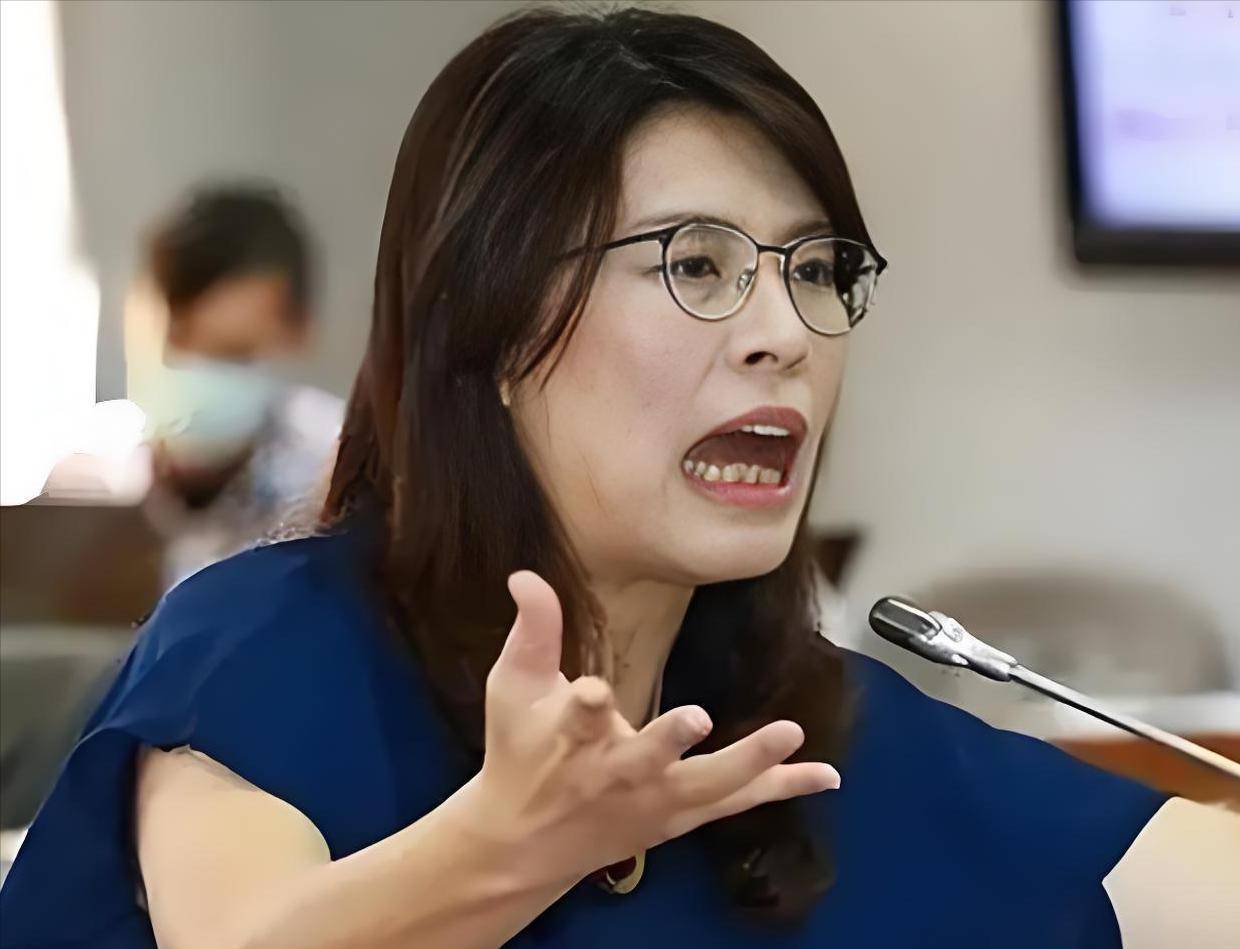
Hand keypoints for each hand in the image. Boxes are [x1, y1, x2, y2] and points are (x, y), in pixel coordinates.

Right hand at [462, 570, 840, 886]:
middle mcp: (614, 773)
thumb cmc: (519, 755)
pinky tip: (826, 775)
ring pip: (705, 786)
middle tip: (697, 716)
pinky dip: (780, 788)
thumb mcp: (512, 688)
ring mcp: (652, 800)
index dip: (584, 703)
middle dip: (669, 739)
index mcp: (570, 738)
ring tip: (790, 733)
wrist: (522, 845)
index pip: (577, 717)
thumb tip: (525, 575)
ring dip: (749, 761)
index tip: (591, 690)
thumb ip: (533, 630)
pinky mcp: (679, 817)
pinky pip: (736, 802)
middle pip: (647, 759)